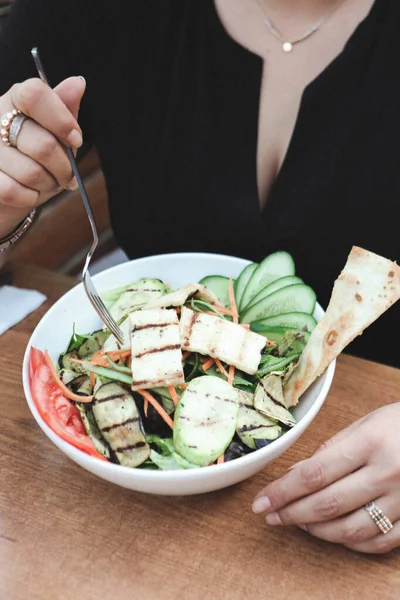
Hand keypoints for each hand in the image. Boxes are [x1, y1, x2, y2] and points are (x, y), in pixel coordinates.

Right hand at [0, 76, 85, 234]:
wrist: (7, 189)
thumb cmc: (35, 156)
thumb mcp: (54, 132)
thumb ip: (64, 110)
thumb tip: (77, 83)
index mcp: (15, 99)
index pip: (34, 95)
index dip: (61, 120)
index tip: (76, 139)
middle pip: (43, 144)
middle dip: (64, 168)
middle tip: (66, 174)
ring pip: (31, 172)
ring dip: (48, 184)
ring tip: (46, 181)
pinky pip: (13, 191)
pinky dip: (29, 197)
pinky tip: (29, 192)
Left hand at [252, 403, 399, 553]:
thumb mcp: (364, 424)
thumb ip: (331, 449)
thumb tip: (297, 475)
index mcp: (369, 442)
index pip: (314, 473)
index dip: (283, 491)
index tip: (261, 501)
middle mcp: (387, 472)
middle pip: (328, 504)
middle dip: (291, 513)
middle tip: (270, 516)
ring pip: (350, 529)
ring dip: (317, 530)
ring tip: (298, 522)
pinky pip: (378, 542)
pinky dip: (351, 542)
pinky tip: (334, 533)